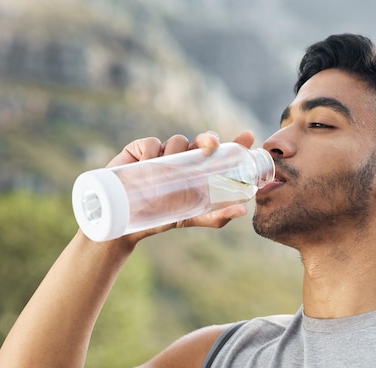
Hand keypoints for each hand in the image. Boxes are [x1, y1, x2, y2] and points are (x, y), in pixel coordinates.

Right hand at [101, 130, 256, 243]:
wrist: (126, 222)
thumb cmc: (163, 216)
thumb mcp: (193, 217)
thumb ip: (217, 216)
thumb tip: (242, 210)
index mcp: (200, 169)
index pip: (221, 153)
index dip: (236, 142)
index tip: (249, 136)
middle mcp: (184, 158)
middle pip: (202, 140)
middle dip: (208, 138)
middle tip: (211, 145)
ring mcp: (163, 152)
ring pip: (178, 141)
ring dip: (177, 153)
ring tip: (165, 173)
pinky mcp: (139, 150)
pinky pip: (152, 143)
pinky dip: (152, 152)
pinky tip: (147, 165)